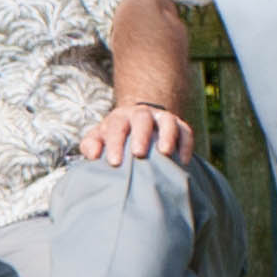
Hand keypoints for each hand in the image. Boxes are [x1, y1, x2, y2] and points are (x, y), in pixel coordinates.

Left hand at [79, 99, 194, 166]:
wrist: (137, 125)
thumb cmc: (115, 139)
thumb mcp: (99, 139)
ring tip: (165, 153)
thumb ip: (90, 145)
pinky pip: (185, 131)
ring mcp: (161, 118)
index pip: (116, 126)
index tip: (114, 163)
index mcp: (120, 117)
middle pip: (142, 119)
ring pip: (167, 121)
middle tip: (138, 154)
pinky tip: (183, 161)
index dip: (115, 143)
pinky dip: (185, 144)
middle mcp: (141, 114)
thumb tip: (93, 155)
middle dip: (141, 135)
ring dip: (167, 135)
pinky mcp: (179, 125)